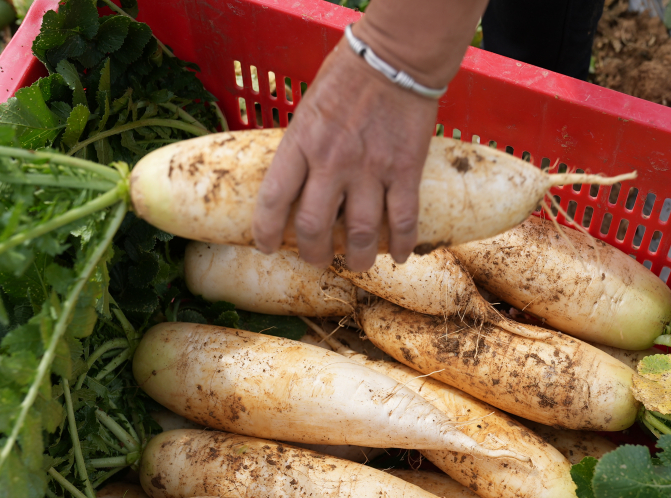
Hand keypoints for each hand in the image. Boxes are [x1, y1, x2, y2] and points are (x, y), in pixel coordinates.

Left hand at [251, 39, 437, 270]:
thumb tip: (297, 181)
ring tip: (358, 264)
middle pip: (314, 227)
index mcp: (301, 143)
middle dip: (314, 253)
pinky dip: (402, 244)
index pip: (273, 200)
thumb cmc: (347, 77)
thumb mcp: (307, 109)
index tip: (267, 247)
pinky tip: (400, 256)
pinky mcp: (404, 171)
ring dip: (358, 258)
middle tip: (319, 259)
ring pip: (361, 233)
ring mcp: (370, 169)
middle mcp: (331, 161)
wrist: (394, 59)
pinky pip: (403, 220)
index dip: (266, 232)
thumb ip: (302, 146)